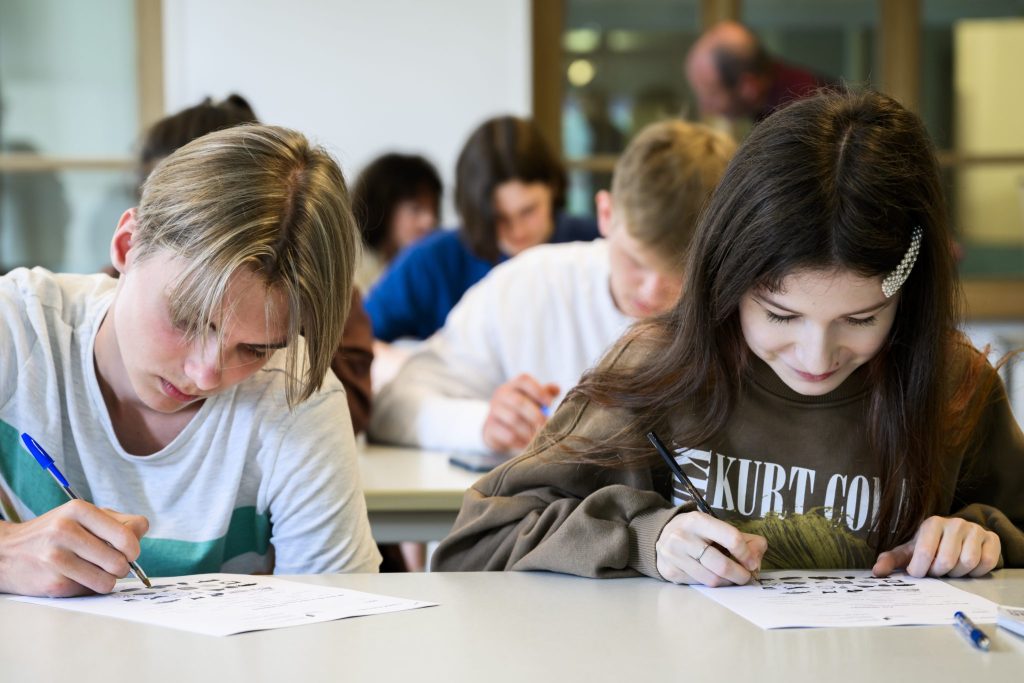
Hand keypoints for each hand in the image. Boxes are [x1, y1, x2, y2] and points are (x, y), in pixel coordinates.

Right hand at [0, 499, 148, 596]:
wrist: (6, 552)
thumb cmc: (54, 533)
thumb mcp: (81, 516)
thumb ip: (115, 521)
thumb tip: (141, 533)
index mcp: (78, 509)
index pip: (128, 531)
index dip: (134, 547)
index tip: (130, 552)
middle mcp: (65, 530)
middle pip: (121, 558)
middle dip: (122, 566)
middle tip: (113, 565)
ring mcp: (57, 558)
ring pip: (108, 579)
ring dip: (108, 580)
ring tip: (96, 572)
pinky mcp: (53, 583)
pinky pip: (90, 592)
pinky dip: (89, 588)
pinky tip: (75, 578)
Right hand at [482, 374, 558, 453]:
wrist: (497, 428)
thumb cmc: (521, 410)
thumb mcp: (532, 399)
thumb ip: (545, 393)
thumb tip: (557, 389)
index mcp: (514, 385)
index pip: (524, 380)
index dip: (538, 391)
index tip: (549, 404)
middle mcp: (501, 395)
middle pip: (518, 402)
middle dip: (535, 415)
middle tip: (546, 425)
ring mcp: (493, 411)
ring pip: (513, 420)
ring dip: (529, 430)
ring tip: (538, 436)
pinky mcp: (489, 428)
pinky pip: (508, 435)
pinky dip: (521, 441)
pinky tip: (527, 444)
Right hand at [656, 511, 766, 585]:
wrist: (662, 536)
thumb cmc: (698, 533)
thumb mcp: (718, 527)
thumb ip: (745, 540)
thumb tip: (756, 561)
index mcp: (698, 521)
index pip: (732, 538)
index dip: (747, 554)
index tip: (752, 563)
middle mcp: (683, 537)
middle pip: (722, 565)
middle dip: (740, 575)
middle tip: (745, 577)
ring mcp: (674, 556)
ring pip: (711, 579)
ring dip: (727, 582)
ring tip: (731, 578)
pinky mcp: (670, 572)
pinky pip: (699, 584)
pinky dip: (712, 584)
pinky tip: (713, 576)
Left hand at [872, 515, 1000, 578]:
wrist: (959, 536)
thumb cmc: (930, 545)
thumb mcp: (909, 551)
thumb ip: (892, 560)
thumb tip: (877, 572)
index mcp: (931, 523)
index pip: (924, 552)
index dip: (920, 569)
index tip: (918, 572)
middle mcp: (954, 523)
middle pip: (946, 561)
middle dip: (939, 573)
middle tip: (937, 571)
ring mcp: (975, 530)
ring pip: (967, 563)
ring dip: (958, 573)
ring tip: (951, 568)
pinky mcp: (992, 539)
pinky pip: (987, 563)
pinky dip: (977, 572)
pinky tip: (968, 568)